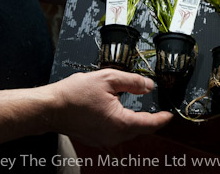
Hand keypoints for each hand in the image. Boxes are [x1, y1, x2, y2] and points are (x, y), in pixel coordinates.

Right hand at [46, 69, 173, 147]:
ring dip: (134, 120)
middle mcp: (113, 135)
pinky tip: (117, 110)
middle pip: (139, 128)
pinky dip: (120, 122)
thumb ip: (132, 81)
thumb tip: (148, 85)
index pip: (150, 124)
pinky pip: (115, 132)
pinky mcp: (96, 138)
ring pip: (127, 131)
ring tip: (137, 107)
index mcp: (120, 123)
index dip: (162, 118)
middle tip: (155, 107)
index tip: (169, 114)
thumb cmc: (74, 94)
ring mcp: (104, 139)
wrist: (50, 107)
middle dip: (149, 118)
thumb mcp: (108, 79)